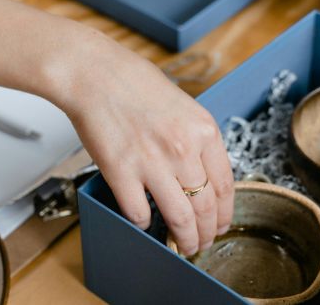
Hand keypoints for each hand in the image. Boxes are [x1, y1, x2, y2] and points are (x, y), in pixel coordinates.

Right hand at [51, 29, 234, 255]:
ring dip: (183, 239)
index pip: (226, 185)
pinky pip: (140, 213)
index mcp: (203, 129)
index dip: (225, 213)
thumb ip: (195, 139)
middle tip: (201, 243)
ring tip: (181, 246)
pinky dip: (144, 223)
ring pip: (179, 218)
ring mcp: (153, 163)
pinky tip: (144, 221)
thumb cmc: (131, 81)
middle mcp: (184, 148)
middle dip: (206, 234)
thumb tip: (200, 174)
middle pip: (206, 207)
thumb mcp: (181, 105)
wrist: (94, 73)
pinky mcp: (122, 173)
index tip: (219, 224)